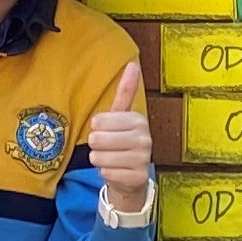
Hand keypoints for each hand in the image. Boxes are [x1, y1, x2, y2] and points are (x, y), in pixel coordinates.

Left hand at [87, 61, 155, 221]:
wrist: (131, 176)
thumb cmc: (121, 143)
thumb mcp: (121, 117)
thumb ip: (125, 91)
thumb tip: (132, 63)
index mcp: (138, 120)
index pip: (99, 121)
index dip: (97, 128)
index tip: (108, 132)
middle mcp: (145, 138)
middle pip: (98, 139)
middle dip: (96, 146)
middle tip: (108, 148)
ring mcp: (143, 158)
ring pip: (100, 157)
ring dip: (99, 160)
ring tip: (111, 159)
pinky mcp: (137, 177)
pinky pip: (106, 173)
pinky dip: (106, 174)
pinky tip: (116, 171)